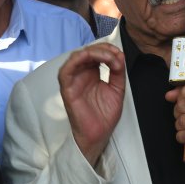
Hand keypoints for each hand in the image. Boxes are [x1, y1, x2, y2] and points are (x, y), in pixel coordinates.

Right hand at [58, 44, 125, 164]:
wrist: (99, 134)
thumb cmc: (105, 115)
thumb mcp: (117, 89)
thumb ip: (118, 72)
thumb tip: (119, 55)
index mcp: (92, 73)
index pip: (96, 53)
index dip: (107, 50)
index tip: (119, 54)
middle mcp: (81, 74)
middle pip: (87, 52)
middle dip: (102, 49)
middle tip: (115, 55)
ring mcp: (73, 81)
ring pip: (76, 57)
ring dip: (92, 52)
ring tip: (107, 57)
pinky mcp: (67, 89)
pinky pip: (65, 71)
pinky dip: (76, 60)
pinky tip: (89, 58)